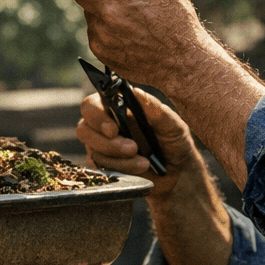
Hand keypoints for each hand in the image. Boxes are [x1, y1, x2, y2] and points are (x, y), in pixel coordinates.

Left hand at [72, 0, 264, 189]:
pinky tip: (126, 32)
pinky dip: (104, 29)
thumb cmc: (175, 14)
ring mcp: (101, 33)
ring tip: (127, 16)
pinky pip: (93, 31)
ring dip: (100, 10)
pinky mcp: (100, 49)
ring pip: (87, 11)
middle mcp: (107, 11)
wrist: (182, 59)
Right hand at [76, 89, 197, 196]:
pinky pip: (101, 170)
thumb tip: (135, 91)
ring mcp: (102, 148)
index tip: (113, 130)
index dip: (97, 117)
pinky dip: (122, 171)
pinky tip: (140, 171)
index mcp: (116, 108)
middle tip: (133, 149)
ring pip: (94, 153)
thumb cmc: (174, 142)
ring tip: (144, 163)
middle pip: (84, 130)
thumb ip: (154, 108)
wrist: (179, 173)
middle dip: (107, 143)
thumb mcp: (171, 124)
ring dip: (119, 160)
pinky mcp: (105, 168)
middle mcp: (104, 126)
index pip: (91, 106)